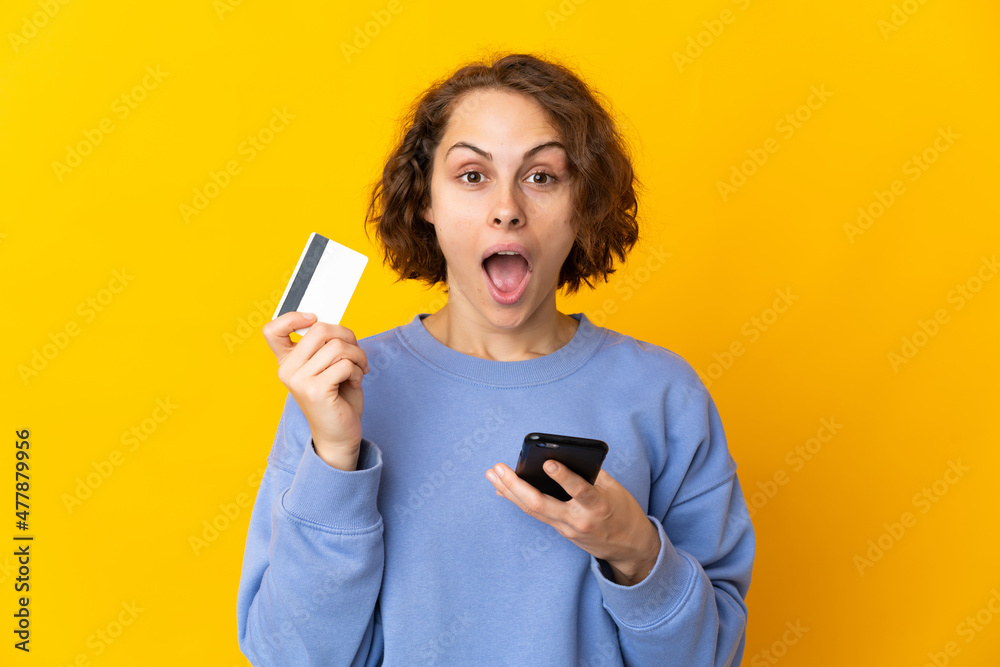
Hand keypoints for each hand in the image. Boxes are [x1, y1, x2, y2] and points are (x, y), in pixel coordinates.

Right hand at [262, 311, 368, 470]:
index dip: (293, 317)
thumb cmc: (337, 399)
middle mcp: (288, 370)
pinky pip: (344, 364)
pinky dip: (358, 371)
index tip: (314, 320)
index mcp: (288, 362)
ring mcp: (299, 380)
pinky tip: (356, 382)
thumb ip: (325, 344)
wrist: (339, 435)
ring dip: (358, 356)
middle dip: (347, 336)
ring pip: (337, 346)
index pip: (272, 330)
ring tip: (359, 370)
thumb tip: (334, 325)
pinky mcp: (315, 390)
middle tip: (356, 353)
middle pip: (319, 329)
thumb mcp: (328, 366)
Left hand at [486, 461, 660, 585]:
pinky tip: (503, 489)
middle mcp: (579, 520)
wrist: (630, 548)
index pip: (579, 491)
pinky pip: (536, 514)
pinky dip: (519, 500)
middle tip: (498, 468)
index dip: (564, 477)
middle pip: (541, 504)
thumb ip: (591, 472)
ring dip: (510, 491)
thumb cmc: (623, 511)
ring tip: (492, 474)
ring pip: (533, 510)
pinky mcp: (561, 531)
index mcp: (599, 506)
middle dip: (516, 486)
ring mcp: (567, 528)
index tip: (547, 462)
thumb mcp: (615, 489)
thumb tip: (563, 453)